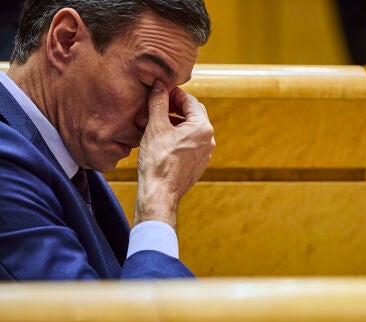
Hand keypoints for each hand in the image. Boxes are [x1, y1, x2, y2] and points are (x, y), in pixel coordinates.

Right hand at [134, 80, 214, 227]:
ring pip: (192, 129)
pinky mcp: (199, 163)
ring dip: (176, 121)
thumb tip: (159, 85)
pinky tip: (163, 138)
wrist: (160, 192)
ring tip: (157, 121)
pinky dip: (179, 136)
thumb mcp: (156, 127)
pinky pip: (191, 143)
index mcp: (202, 127)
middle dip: (176, 107)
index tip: (160, 91)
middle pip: (193, 113)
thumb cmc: (158, 161)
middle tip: (159, 104)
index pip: (190, 100)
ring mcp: (206, 152)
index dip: (173, 93)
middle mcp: (209, 139)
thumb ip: (159, 103)